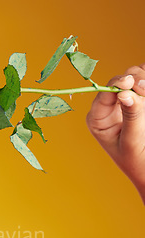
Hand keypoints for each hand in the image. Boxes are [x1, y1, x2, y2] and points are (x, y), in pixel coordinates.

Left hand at [86, 65, 144, 202]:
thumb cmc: (137, 160)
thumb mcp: (132, 141)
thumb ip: (131, 117)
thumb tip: (126, 94)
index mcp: (98, 119)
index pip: (103, 94)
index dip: (116, 84)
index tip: (128, 82)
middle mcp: (109, 107)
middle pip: (120, 81)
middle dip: (134, 80)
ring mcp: (126, 102)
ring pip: (135, 77)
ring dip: (143, 79)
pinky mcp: (141, 101)